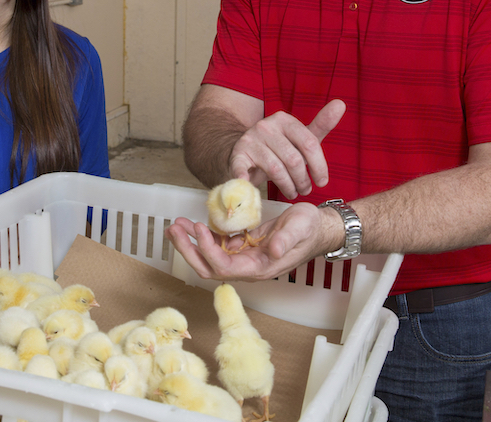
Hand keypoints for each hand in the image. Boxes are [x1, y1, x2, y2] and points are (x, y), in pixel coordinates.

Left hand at [165, 203, 335, 281]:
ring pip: (209, 257)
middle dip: (189, 249)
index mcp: (259, 268)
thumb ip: (286, 240)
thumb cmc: (309, 229)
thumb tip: (273, 251)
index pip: (225, 267)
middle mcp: (247, 267)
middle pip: (209, 267)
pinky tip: (192, 224)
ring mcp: (243, 258)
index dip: (209, 250)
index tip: (200, 228)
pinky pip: (216, 245)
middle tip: (174, 229)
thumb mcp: (300, 229)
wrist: (316, 228)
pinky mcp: (242, 247)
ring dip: (191, 242)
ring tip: (176, 225)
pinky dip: (202, 235)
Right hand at [230, 99, 345, 197]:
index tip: (322, 182)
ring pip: (276, 170)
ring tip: (292, 192)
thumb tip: (341, 103)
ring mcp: (250, 139)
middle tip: (305, 189)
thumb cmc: (279, 147)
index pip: (309, 143)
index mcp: (284, 119)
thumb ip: (321, 124)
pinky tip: (253, 186)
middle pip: (294, 159)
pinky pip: (245, 170)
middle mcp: (266, 126)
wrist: (244, 150)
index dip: (319, 166)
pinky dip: (248, 181)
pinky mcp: (237, 154)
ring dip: (288, 186)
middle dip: (303, 180)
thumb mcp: (301, 137)